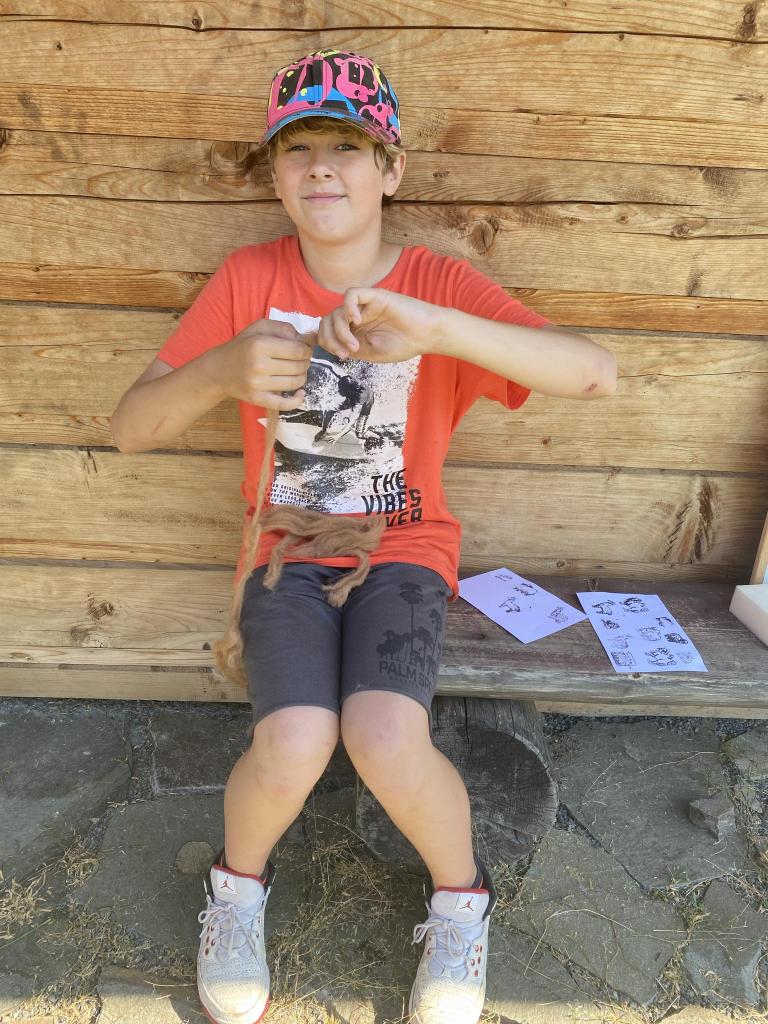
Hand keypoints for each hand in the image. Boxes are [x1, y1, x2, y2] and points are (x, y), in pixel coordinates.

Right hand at [213, 319, 313, 408]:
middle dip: (305, 363)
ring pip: (294, 383)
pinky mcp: (257, 399)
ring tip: (297, 372)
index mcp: (260, 344)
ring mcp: (258, 384)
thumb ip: (284, 328)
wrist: (219, 369)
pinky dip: (297, 400)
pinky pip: (284, 404)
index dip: (307, 350)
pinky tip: (300, 393)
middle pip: (298, 367)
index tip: (305, 350)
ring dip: (302, 378)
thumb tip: (309, 338)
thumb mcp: (259, 328)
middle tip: (301, 361)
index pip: (298, 350)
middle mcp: (259, 365)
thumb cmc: (243, 346)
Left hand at [315, 288, 441, 362]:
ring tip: (355, 345)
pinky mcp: (374, 296)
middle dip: (332, 338)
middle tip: (346, 352)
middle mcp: (356, 316)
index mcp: (354, 330)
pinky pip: (351, 294)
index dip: (328, 343)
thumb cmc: (404, 344)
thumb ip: (350, 348)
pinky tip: (357, 321)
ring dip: (341, 331)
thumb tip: (331, 346)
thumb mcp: (371, 353)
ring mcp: (364, 306)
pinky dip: (348, 307)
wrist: (426, 335)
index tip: (343, 356)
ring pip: (337, 311)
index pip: (328, 330)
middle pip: (328, 320)